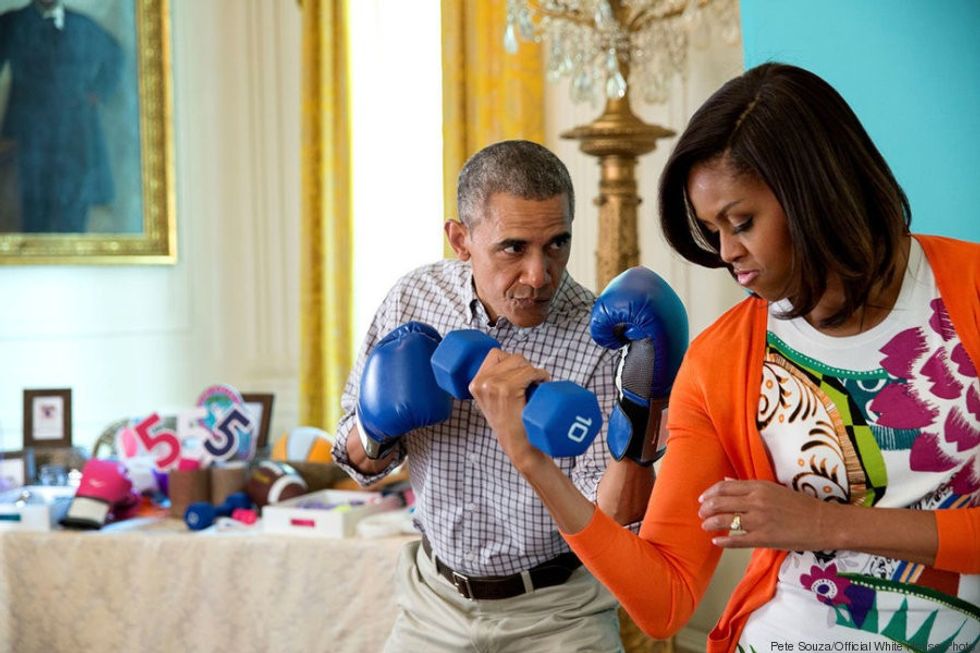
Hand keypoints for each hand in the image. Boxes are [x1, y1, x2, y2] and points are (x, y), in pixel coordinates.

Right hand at [468, 348, 550, 468]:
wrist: (519, 447)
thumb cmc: (511, 425)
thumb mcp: (492, 402)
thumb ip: (493, 384)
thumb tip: (513, 363)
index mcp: (475, 384)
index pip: (496, 354)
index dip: (512, 362)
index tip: (519, 374)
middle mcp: (481, 383)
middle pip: (511, 357)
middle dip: (525, 366)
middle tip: (531, 381)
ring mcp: (494, 386)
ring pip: (521, 362)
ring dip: (534, 371)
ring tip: (537, 384)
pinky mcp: (508, 390)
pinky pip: (529, 371)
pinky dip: (540, 374)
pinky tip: (542, 383)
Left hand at [698, 479, 838, 550]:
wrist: (822, 522)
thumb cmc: (800, 505)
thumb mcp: (773, 489)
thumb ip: (748, 486)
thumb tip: (726, 481)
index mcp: (758, 487)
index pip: (724, 487)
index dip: (709, 493)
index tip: (702, 499)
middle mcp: (755, 501)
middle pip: (720, 503)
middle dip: (706, 509)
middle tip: (701, 514)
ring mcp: (758, 520)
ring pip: (725, 520)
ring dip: (711, 523)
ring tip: (706, 526)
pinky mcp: (763, 538)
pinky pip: (736, 539)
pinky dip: (723, 540)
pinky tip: (717, 541)